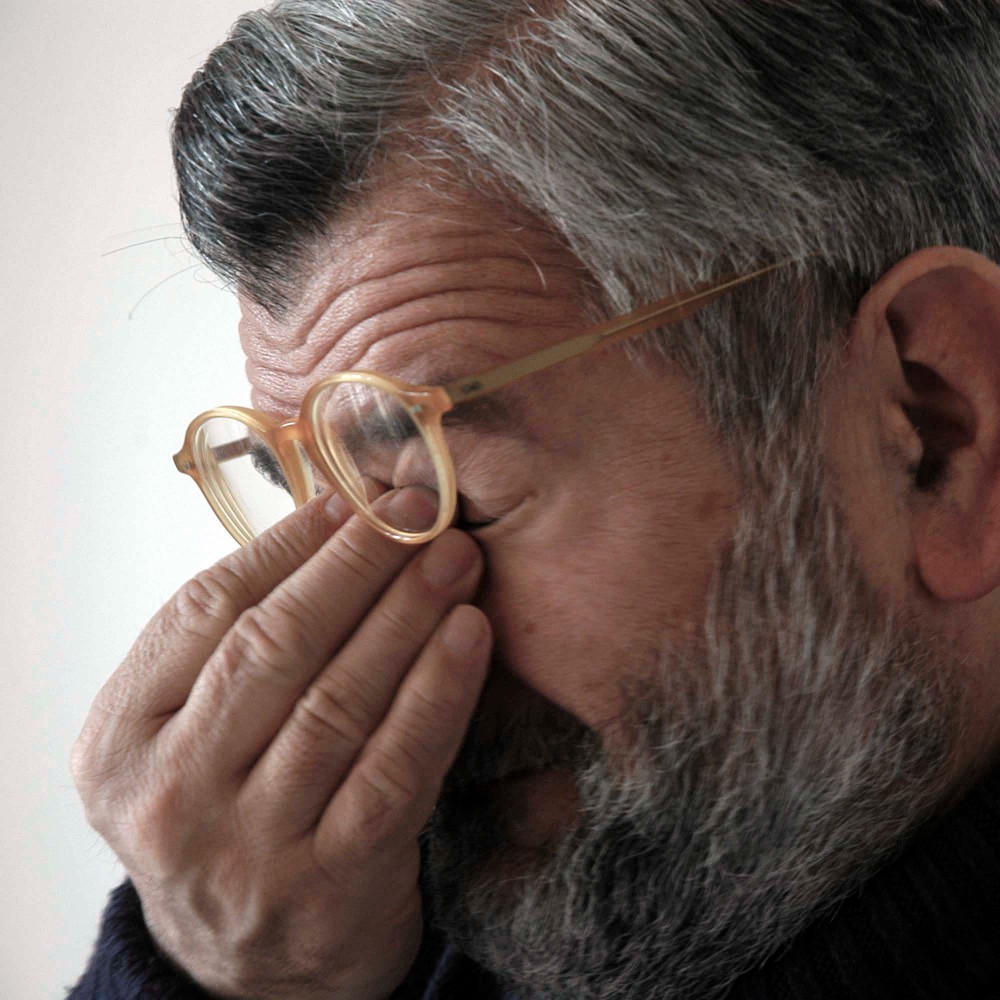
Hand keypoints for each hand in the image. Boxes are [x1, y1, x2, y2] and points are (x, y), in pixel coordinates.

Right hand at [71, 490, 489, 999]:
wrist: (249, 969)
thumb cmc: (227, 815)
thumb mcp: (188, 736)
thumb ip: (227, 648)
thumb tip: (324, 523)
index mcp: (119, 738)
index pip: (204, 610)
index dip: (285, 545)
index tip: (349, 498)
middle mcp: (169, 794)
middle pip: (273, 646)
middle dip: (355, 566)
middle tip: (415, 513)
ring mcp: (245, 847)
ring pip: (337, 702)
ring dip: (405, 616)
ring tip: (452, 559)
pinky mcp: (328, 885)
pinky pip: (395, 770)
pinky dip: (437, 694)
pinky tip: (468, 638)